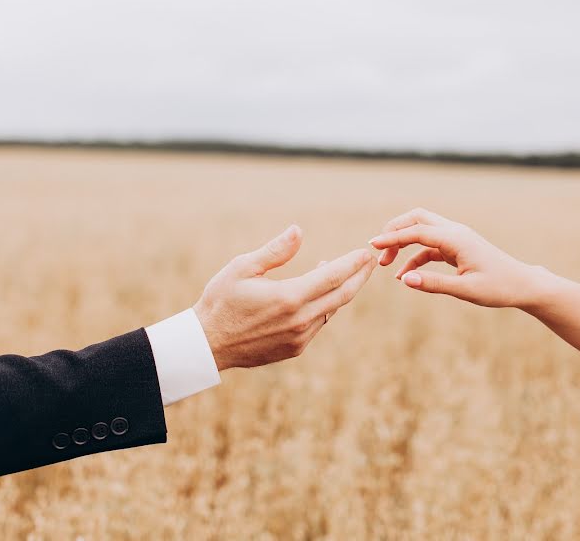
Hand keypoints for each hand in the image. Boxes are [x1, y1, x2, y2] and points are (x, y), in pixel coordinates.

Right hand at [194, 225, 374, 370]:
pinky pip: (319, 324)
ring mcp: (299, 337)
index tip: (365, 252)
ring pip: (331, 310)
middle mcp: (300, 320)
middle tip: (371, 262)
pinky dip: (325, 306)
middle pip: (342, 295)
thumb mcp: (242, 268)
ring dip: (341, 291)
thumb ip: (275, 251)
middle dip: (359, 277)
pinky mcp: (296, 348)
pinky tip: (319, 294)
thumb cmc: (221, 301)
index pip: (332, 276)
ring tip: (342, 273)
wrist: (207, 345)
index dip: (352, 263)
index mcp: (289, 297)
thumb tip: (298, 231)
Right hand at [369, 208, 544, 307]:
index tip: (371, 246)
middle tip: (378, 251)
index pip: (416, 231)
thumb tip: (404, 279)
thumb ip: (434, 284)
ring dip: (403, 243)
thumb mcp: (466, 290)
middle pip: (416, 218)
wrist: (523, 285)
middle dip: (394, 231)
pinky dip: (414, 256)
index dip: (392, 238)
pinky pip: (429, 246)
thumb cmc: (499, 287)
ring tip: (387, 266)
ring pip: (421, 229)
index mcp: (456, 238)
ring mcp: (456, 238)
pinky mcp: (457, 248)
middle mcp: (455, 232)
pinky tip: (405, 275)